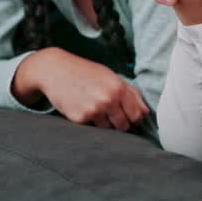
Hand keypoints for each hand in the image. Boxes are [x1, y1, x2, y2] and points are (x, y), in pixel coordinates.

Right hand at [14, 47, 149, 130]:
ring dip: (104, 124)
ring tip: (93, 108)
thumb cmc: (85, 72)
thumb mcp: (110, 76)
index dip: (134, 119)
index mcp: (118, 88)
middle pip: (124, 126)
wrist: (55, 71)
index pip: (136, 115)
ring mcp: (94, 110)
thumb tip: (146, 113)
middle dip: (119, 123)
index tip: (129, 118)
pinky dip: (89, 122)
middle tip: (109, 114)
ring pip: (108, 130)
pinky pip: (91, 129)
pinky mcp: (80, 118)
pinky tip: (82, 109)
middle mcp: (108, 99)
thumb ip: (131, 93)